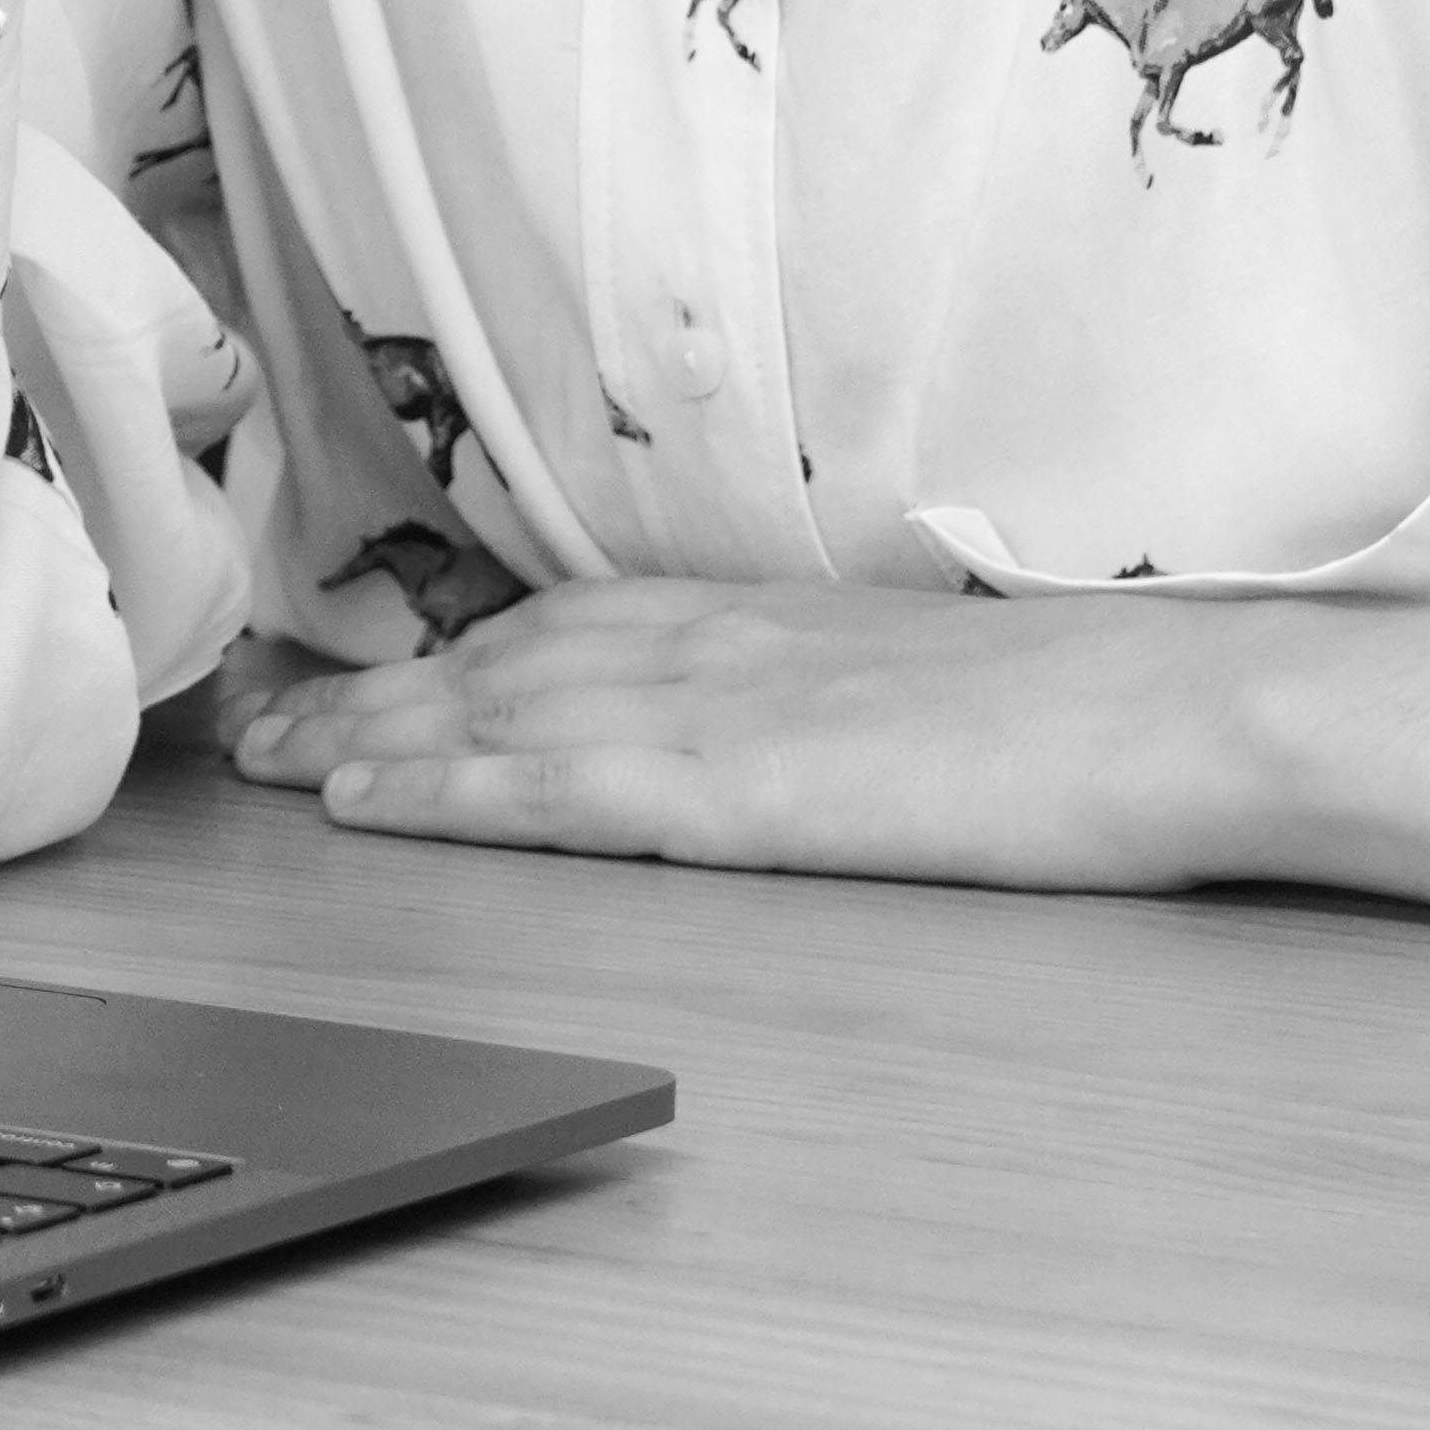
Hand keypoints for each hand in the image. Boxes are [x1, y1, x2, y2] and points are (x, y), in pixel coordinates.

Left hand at [219, 578, 1210, 890]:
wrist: (1179, 711)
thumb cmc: (1093, 707)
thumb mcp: (938, 682)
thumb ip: (846, 697)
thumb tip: (809, 727)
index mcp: (770, 621)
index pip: (567, 623)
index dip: (447, 651)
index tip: (357, 673)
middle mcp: (720, 645)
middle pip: (500, 660)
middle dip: (368, 695)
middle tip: (251, 723)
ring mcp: (723, 712)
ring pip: (497, 712)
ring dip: (367, 738)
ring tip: (263, 765)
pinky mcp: (740, 791)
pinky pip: (557, 789)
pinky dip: (447, 791)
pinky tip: (367, 809)